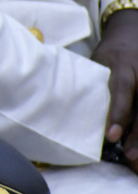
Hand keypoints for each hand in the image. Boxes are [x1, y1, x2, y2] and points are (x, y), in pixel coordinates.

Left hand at [93, 9, 137, 171]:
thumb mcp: (98, 62)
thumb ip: (90, 83)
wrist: (133, 34)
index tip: (111, 136)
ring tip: (136, 159)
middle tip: (129, 157)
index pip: (121, 92)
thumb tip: (64, 106)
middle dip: (137, 136)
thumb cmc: (110, 54)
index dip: (117, 115)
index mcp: (123, 67)